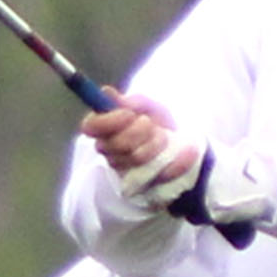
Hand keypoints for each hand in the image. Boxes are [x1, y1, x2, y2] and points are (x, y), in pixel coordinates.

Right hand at [81, 89, 201, 206]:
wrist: (177, 141)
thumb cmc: (156, 120)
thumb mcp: (148, 105)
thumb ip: (131, 101)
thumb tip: (108, 93)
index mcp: (102, 128)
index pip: (91, 127)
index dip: (109, 121)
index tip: (129, 113)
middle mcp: (108, 150)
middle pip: (116, 144)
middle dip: (139, 130)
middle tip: (150, 123)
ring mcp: (123, 169)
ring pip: (137, 157)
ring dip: (156, 142)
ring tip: (163, 136)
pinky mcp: (144, 184)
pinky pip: (160, 174)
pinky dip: (176, 162)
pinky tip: (185, 152)